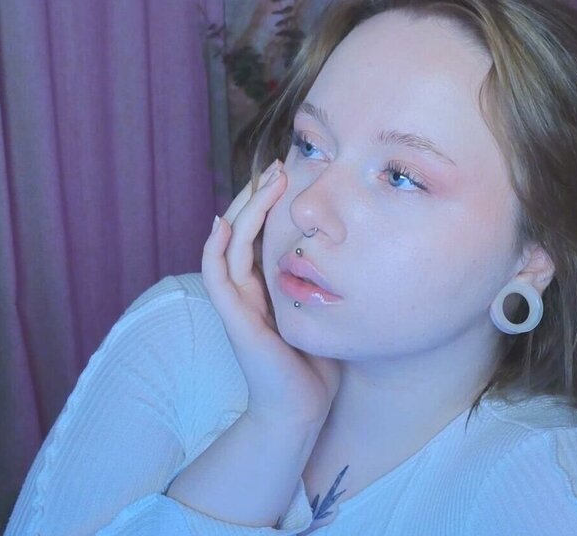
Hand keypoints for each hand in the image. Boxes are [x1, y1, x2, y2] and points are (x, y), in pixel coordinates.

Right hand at [202, 159, 340, 424]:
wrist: (300, 410)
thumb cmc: (316, 368)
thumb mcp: (326, 314)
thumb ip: (329, 287)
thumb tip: (360, 255)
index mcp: (267, 288)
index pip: (261, 234)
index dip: (270, 204)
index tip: (291, 175)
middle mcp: (248, 290)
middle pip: (242, 230)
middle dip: (257, 196)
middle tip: (277, 166)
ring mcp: (237, 303)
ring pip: (229, 244)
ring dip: (243, 209)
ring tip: (265, 181)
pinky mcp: (234, 317)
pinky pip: (216, 274)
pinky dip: (215, 247)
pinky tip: (224, 222)